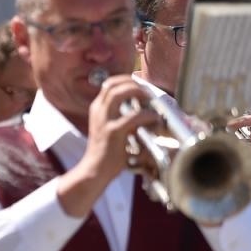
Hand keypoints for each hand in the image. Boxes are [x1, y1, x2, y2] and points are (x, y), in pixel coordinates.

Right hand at [56, 75, 154, 217]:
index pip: (110, 84)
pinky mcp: (113, 132)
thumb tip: (142, 107)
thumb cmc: (106, 151)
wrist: (95, 170)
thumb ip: (122, 116)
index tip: (141, 85)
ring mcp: (105, 120)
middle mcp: (98, 111)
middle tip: (148, 91)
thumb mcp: (109, 128)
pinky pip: (134, 116)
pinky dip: (148, 115)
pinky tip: (154, 119)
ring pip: (121, 93)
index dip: (127, 80)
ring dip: (140, 92)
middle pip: (114, 84)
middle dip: (134, 83)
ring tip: (151, 101)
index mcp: (97, 109)